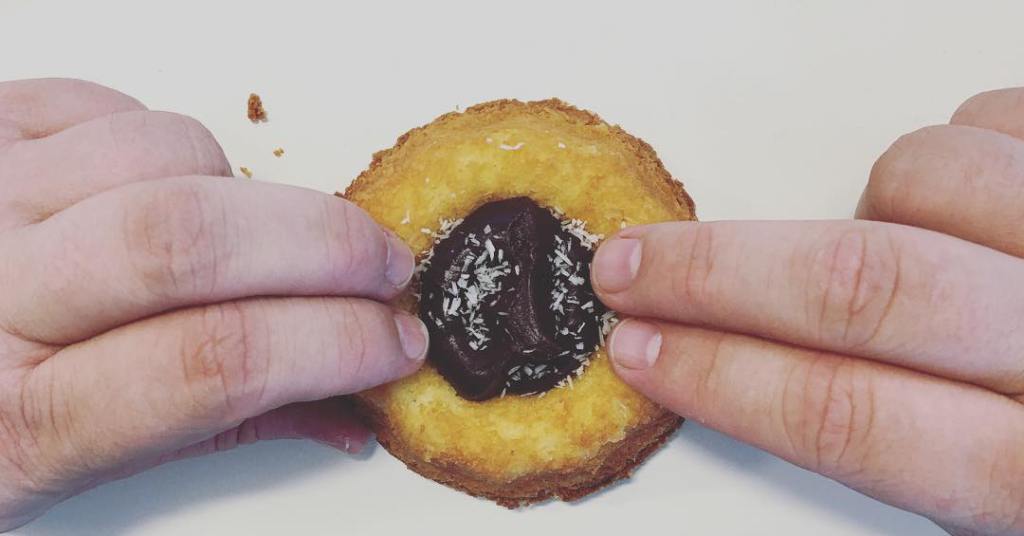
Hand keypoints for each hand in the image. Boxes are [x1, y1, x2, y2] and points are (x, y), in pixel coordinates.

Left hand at [0, 79, 426, 530]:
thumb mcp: (70, 475)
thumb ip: (220, 430)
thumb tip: (347, 411)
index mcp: (16, 423)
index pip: (213, 363)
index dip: (335, 344)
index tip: (394, 338)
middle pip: (190, 239)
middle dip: (327, 245)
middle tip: (382, 265)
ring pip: (165, 154)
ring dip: (247, 192)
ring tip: (252, 235)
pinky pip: (107, 104)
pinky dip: (169, 144)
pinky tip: (168, 190)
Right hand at [594, 88, 1023, 534]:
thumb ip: (942, 453)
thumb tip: (795, 382)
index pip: (854, 421)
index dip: (724, 382)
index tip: (641, 352)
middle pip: (860, 290)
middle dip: (716, 272)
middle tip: (632, 264)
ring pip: (924, 178)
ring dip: (873, 202)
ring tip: (899, 234)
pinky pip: (1001, 117)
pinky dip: (966, 146)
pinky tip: (992, 193)